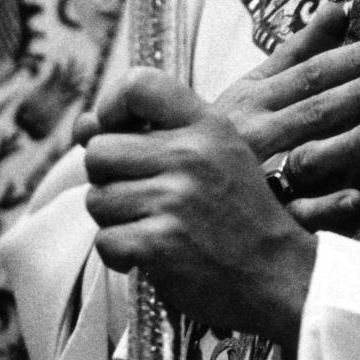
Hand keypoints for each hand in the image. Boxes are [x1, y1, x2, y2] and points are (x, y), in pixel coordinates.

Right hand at [74, 4, 359, 233]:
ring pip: (307, 157)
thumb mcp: (250, 87)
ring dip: (346, 142)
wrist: (146, 186)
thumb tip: (339, 10)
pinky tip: (357, 196)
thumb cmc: (210, 131)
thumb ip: (296, 51)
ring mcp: (256, 175)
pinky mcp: (257, 218)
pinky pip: (294, 213)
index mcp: (253, 98)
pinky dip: (324, 206)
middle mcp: (254, 132)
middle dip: (358, 88)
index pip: (309, 73)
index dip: (351, 56)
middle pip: (314, 107)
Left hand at [83, 76, 315, 351]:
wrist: (278, 273)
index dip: (110, 105)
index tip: (115, 130)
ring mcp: (175, 199)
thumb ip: (151, 134)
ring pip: (97, 199)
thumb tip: (82, 125)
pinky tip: (147, 253)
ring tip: (150, 225)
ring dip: (114, 219)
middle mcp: (190, 155)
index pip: (139, 85)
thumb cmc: (240, 213)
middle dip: (106, 177)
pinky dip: (119, 254)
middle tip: (137, 195)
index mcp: (206, 125)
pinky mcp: (161, 244)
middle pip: (100, 150)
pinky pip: (105, 241)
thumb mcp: (215, 154)